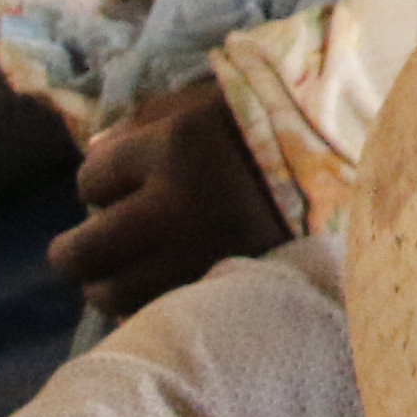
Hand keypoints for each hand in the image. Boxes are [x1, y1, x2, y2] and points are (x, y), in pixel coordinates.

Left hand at [53, 80, 290, 318]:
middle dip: (74, 252)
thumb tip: (89, 157)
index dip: (99, 183)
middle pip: (83, 252)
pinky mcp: (222, 289)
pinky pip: (155, 313)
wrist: (343, 163)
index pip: (89, 180)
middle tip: (81, 251)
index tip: (120, 183)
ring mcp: (199, 254)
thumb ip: (140, 124)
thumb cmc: (262, 124)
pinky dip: (145, 305)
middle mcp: (178, 204)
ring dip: (107, 284)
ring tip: (120, 273)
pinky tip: (158, 287)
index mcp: (173, 145)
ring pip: (111, 294)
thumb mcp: (199, 103)